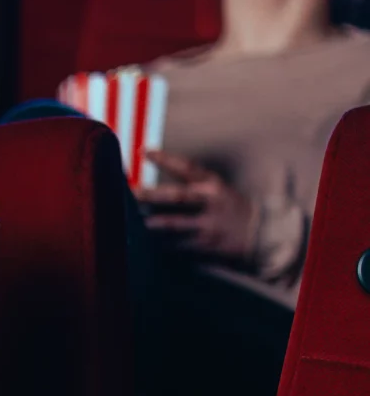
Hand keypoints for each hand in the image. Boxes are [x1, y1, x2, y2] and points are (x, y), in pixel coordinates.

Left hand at [135, 151, 260, 263]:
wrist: (262, 231)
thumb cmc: (229, 207)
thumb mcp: (216, 190)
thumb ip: (190, 187)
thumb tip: (152, 190)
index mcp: (212, 184)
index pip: (186, 167)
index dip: (165, 159)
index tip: (144, 151)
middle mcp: (211, 201)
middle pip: (178, 196)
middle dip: (153, 195)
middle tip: (132, 192)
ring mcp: (210, 223)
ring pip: (178, 223)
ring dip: (157, 222)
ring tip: (139, 222)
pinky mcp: (209, 243)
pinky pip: (182, 244)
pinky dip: (165, 244)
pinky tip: (148, 244)